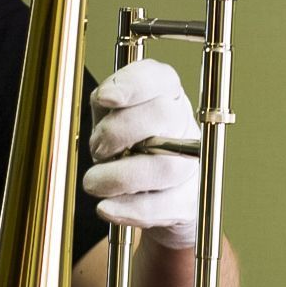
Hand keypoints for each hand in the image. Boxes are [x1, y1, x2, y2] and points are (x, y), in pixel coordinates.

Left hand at [83, 58, 199, 248]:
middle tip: (96, 149)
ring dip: (119, 177)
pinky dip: (130, 209)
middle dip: (119, 132)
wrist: (150, 192)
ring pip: (164, 167)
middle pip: (162, 116)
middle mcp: (184, 122)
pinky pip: (162, 206)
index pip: (158, 78)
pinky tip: (107, 208)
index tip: (105, 98)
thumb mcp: (109, 116)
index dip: (132, 85)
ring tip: (93, 182)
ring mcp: (192, 163)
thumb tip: (106, 98)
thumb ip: (105, 103)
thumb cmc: (126, 144)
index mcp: (166, 92)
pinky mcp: (188, 200)